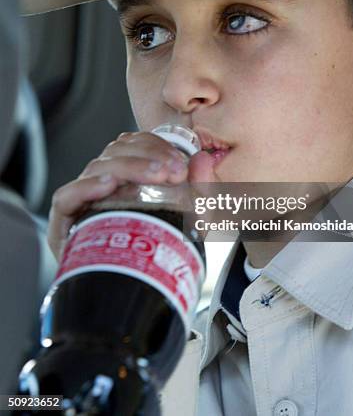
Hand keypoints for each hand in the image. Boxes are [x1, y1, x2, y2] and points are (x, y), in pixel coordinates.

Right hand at [47, 131, 213, 260]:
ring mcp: (83, 202)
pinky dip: (86, 187)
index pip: (133, 145)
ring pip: (96, 168)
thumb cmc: (164, 249)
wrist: (142, 290)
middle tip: (173, 171)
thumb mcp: (191, 219)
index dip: (155, 146)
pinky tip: (108, 185)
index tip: (180, 163)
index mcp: (127, 176)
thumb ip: (200, 189)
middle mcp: (103, 184)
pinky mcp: (66, 224)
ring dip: (128, 167)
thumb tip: (203, 160)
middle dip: (147, 156)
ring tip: (153, 175)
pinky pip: (66, 197)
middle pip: (116, 152)